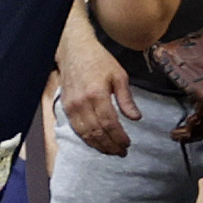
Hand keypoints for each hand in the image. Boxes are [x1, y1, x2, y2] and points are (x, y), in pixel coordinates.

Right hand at [53, 23, 140, 155]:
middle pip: (97, 132)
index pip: (110, 124)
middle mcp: (82, 102)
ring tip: (111, 151)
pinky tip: (96, 143)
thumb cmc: (98, 60)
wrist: (74, 50)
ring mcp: (72, 106)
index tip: (127, 143)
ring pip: (85, 134)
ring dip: (99, 146)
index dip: (119, 137)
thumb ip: (126, 99)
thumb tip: (136, 117)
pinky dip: (87, 139)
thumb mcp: (119, 75)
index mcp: (97, 94)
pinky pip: (76, 129)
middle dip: (110, 145)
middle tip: (121, 152)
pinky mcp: (66, 107)